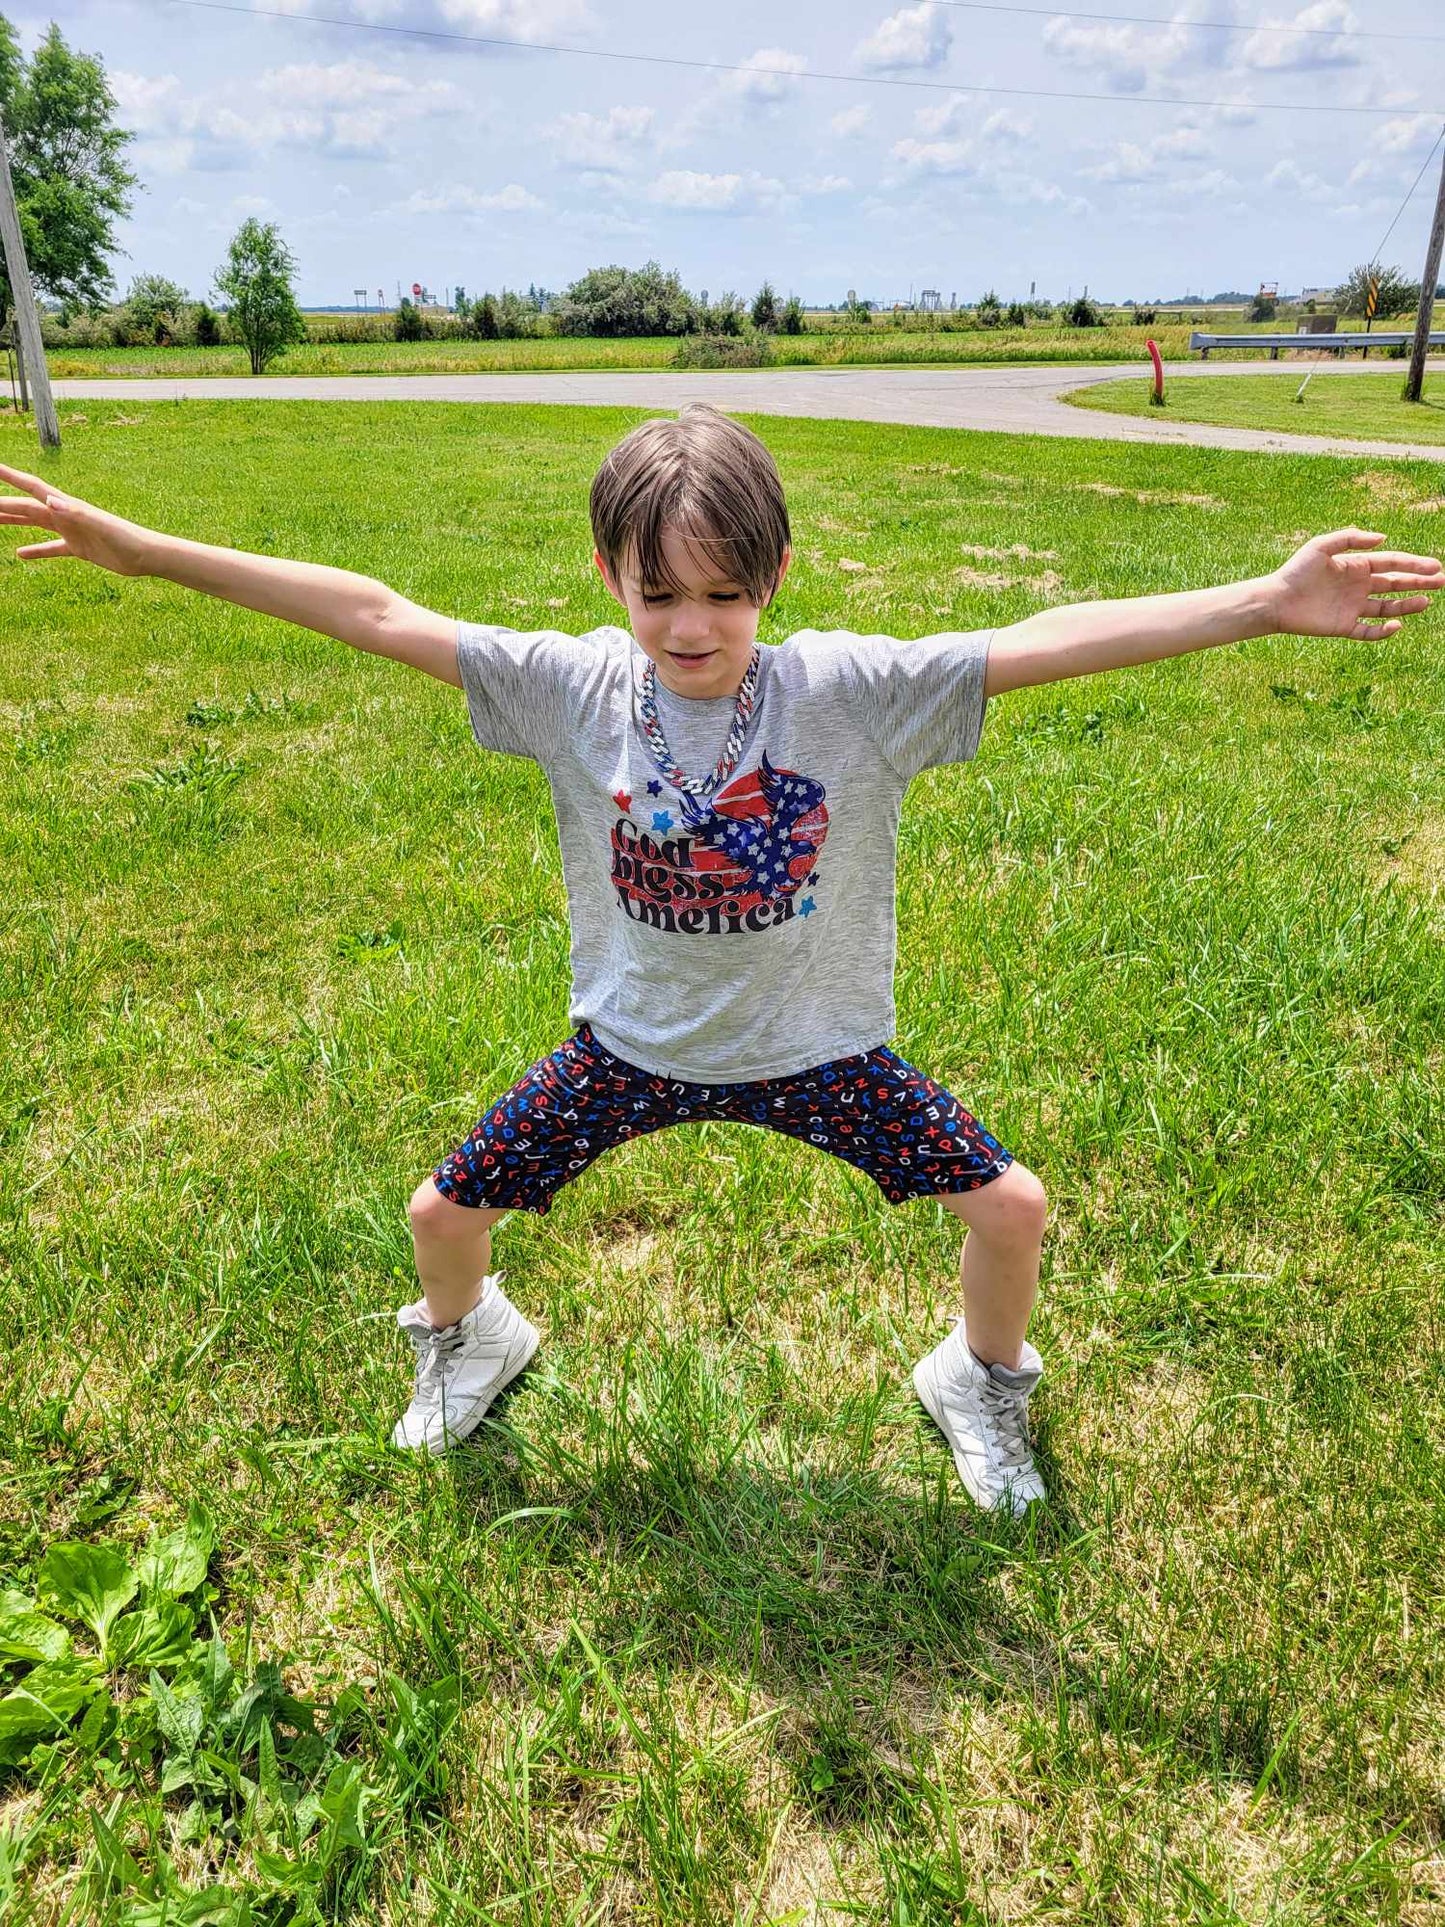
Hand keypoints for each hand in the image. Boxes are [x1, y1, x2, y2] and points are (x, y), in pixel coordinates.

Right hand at [0, 461, 155, 575]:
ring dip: (14, 520)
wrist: (146, 555)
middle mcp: (66, 515)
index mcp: (67, 506)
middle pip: (27, 507)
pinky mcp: (79, 548)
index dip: (10, 476)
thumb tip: (49, 501)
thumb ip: (74, 512)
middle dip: (4, 504)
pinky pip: (51, 548)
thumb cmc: (126, 538)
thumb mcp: (99, 525)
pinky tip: (21, 554)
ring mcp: (72, 531)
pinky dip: (35, 551)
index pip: (32, 487)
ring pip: (35, 523)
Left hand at [1269, 528, 1444, 639]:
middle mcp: (1358, 586)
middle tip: (1442, 581)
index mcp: (1356, 566)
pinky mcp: (1343, 627)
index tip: (1434, 566)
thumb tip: (1383, 539)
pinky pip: (1369, 632)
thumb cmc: (1295, 571)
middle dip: (1419, 582)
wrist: (1274, 600)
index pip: (1392, 563)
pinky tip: (1395, 624)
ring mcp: (1353, 607)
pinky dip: (1383, 631)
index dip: (1414, 564)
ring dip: (1407, 606)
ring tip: (1426, 602)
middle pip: (1396, 584)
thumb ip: (1351, 539)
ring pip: (1388, 608)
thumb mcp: (1321, 546)